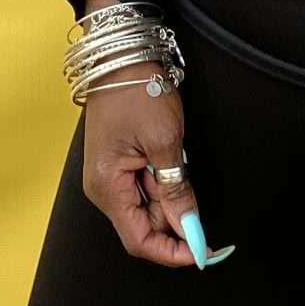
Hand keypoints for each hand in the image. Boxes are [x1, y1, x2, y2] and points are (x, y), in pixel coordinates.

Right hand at [79, 66, 235, 271]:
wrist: (122, 54)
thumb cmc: (137, 90)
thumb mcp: (166, 143)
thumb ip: (177, 193)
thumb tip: (191, 231)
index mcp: (107, 186)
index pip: (139, 241)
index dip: (172, 251)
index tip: (202, 251)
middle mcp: (102, 187)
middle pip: (143, 227)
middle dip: (174, 219)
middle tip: (196, 192)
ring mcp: (109, 176)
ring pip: (146, 209)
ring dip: (169, 197)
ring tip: (176, 159)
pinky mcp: (117, 164)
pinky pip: (143, 190)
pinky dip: (163, 184)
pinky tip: (169, 161)